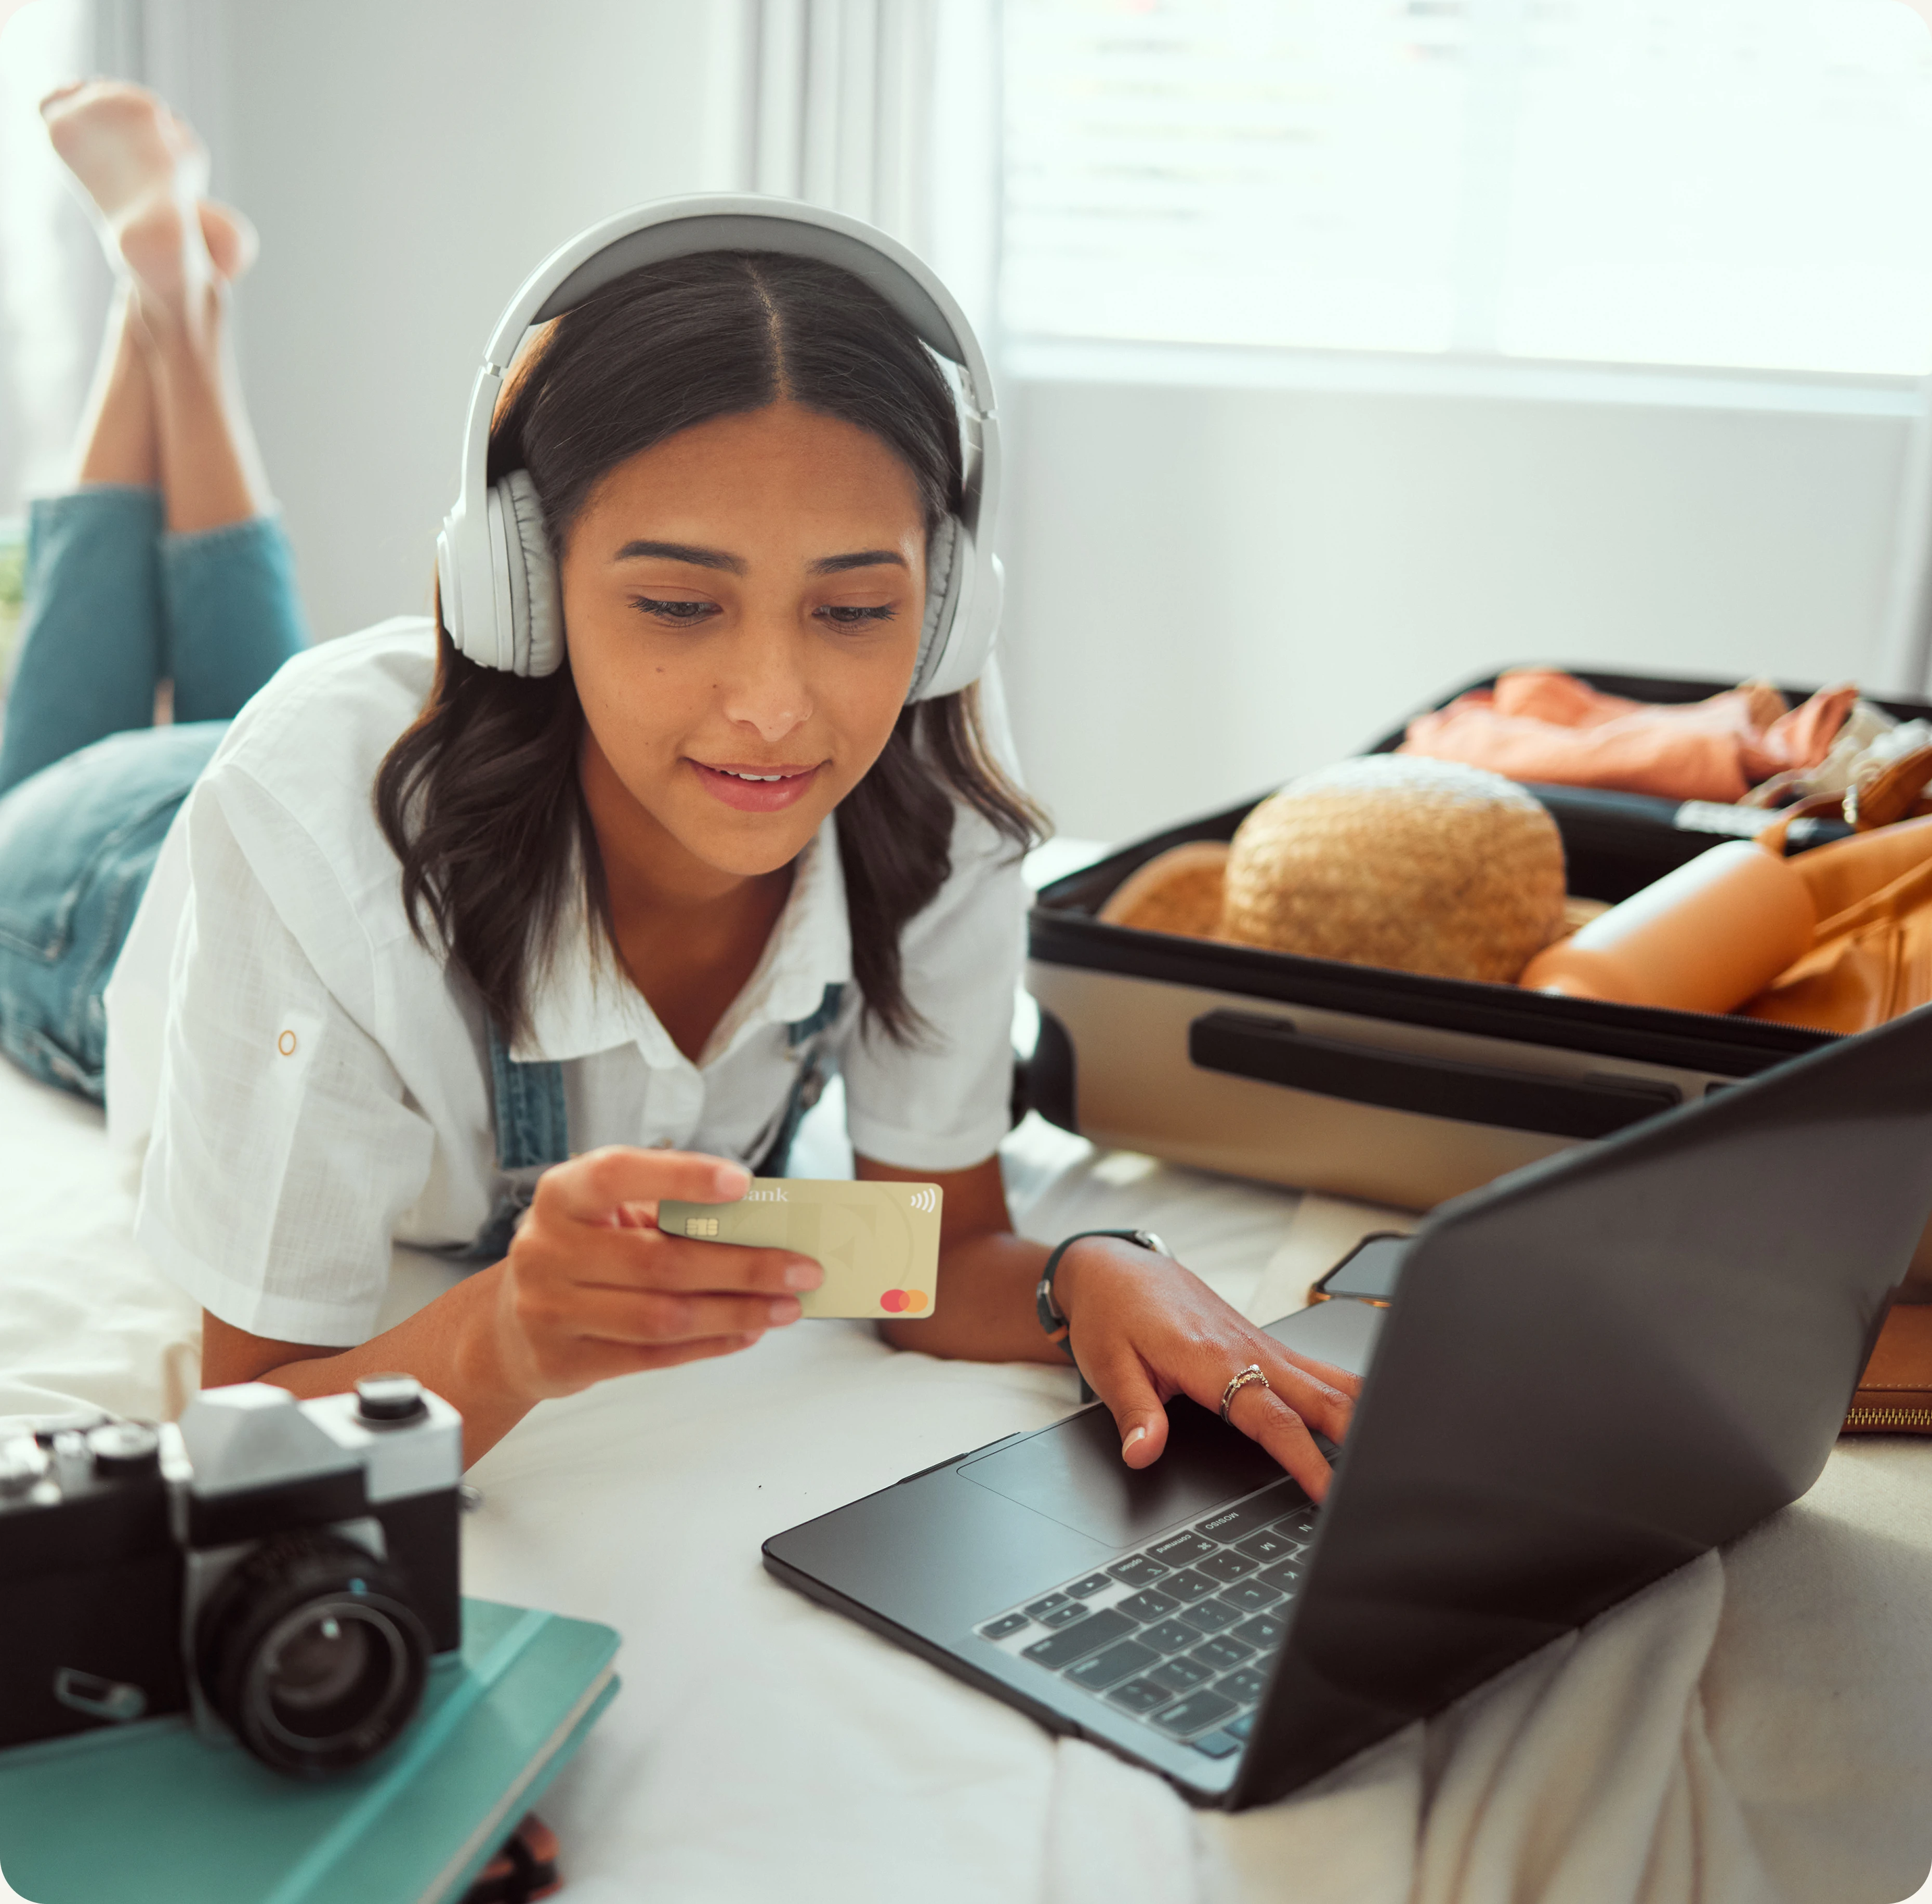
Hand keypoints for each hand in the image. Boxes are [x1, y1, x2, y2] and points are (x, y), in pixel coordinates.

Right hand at [490, 1146, 822, 1403]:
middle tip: (803, 1268)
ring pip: (662, 1316)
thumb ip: (666, 1213)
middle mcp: (547, 1249)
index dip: (680, 1177)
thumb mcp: (606, 1216)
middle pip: (660, 1261)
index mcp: (561, 1195)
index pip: (618, 1174)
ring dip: (737, 1312)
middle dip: (744, 1266)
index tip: (742, 1183)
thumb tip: (761, 1225)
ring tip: (787, 1306)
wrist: (508, 1328)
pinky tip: (748, 1332)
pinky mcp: (564, 1361)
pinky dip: (711, 1345)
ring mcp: (549, 1310)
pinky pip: (652, 1356)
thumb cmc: (581, 1254)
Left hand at [1053, 1239, 1360, 1500]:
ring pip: (1329, 1378)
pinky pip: (1316, 1368)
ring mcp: (1260, 1343)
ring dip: (1362, 1412)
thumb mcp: (1109, 1367)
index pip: (1272, 1418)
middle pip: (1321, 1396)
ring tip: (1393, 1453)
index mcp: (1210, 1357)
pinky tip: (1367, 1414)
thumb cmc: (1112, 1313)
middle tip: (1383, 1483)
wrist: (1114, 1268)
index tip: (1331, 1495)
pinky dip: (1347, 1392)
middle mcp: (1246, 1347)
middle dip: (1358, 1439)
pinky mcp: (1262, 1342)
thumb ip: (1134, 1414)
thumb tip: (1143, 1454)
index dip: (1306, 1460)